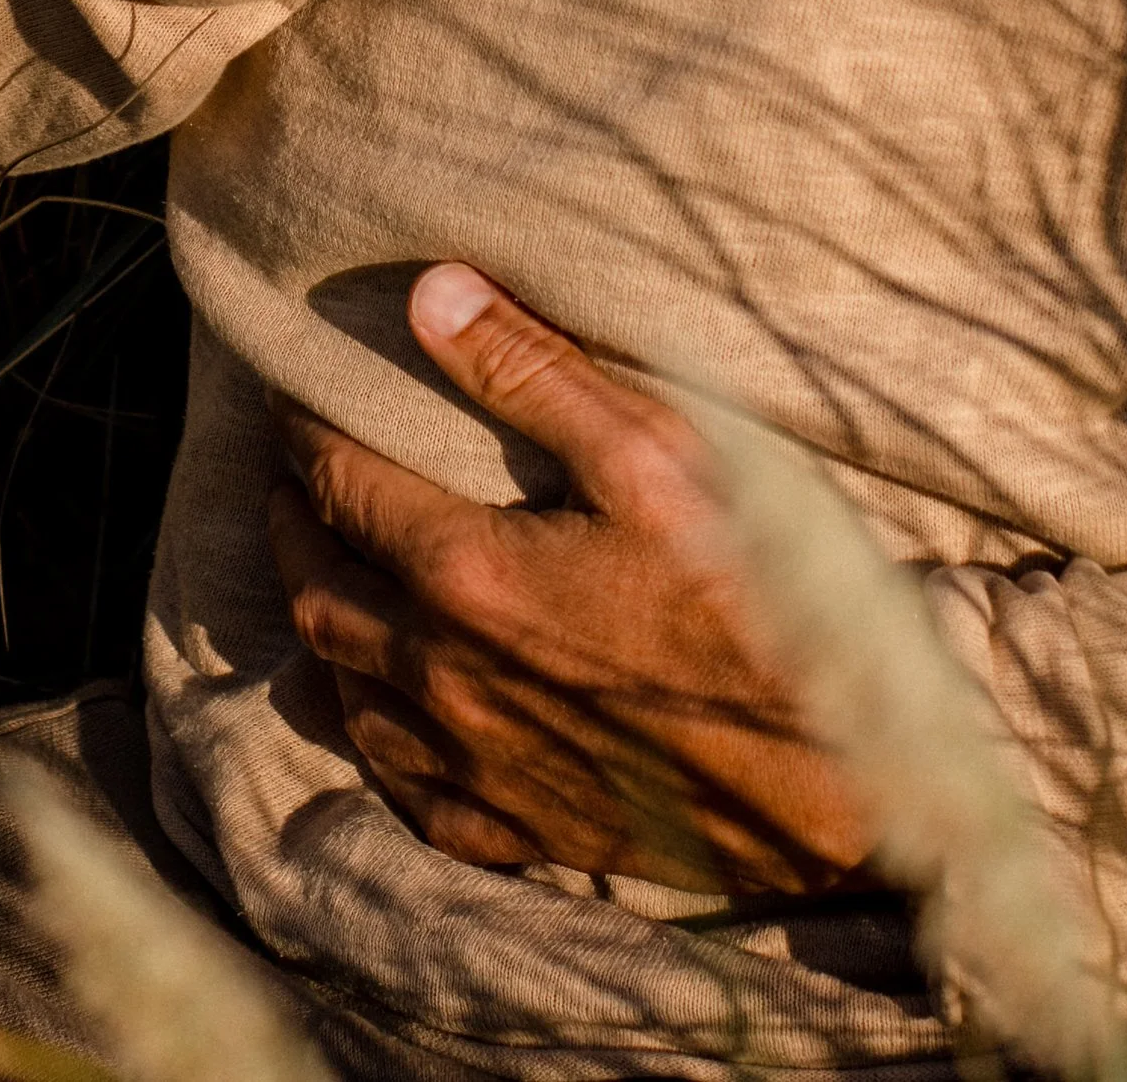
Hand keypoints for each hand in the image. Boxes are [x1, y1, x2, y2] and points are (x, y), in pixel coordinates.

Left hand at [268, 264, 871, 891]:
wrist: (836, 773)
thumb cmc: (756, 594)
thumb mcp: (657, 453)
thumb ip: (534, 371)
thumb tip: (429, 294)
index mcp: (468, 573)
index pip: (343, 487)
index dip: (305, 437)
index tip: (291, 401)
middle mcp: (446, 676)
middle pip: (320, 593)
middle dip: (294, 527)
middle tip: (291, 481)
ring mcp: (475, 765)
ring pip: (345, 694)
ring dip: (322, 626)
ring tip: (325, 577)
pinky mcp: (514, 831)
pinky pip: (400, 787)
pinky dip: (372, 733)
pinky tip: (384, 708)